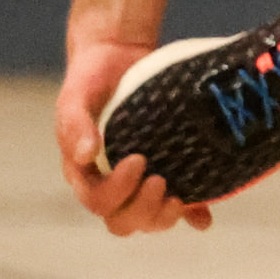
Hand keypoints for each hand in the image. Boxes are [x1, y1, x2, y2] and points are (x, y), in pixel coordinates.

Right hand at [57, 35, 210, 235]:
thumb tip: (87, 155)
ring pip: (148, 220)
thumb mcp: (75, 97)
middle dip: (143, 210)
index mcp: (85, 173)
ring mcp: (139, 181)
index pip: (97, 201)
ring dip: (164, 217)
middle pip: (122, 221)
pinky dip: (191, 216)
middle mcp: (110, 183)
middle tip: (160, 180)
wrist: (117, 57)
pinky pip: (178, 205)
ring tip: (180, 198)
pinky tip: (203, 219)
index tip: (138, 159)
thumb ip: (75, 125)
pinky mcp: (167, 170)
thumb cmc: (90, 80)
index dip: (117, 191)